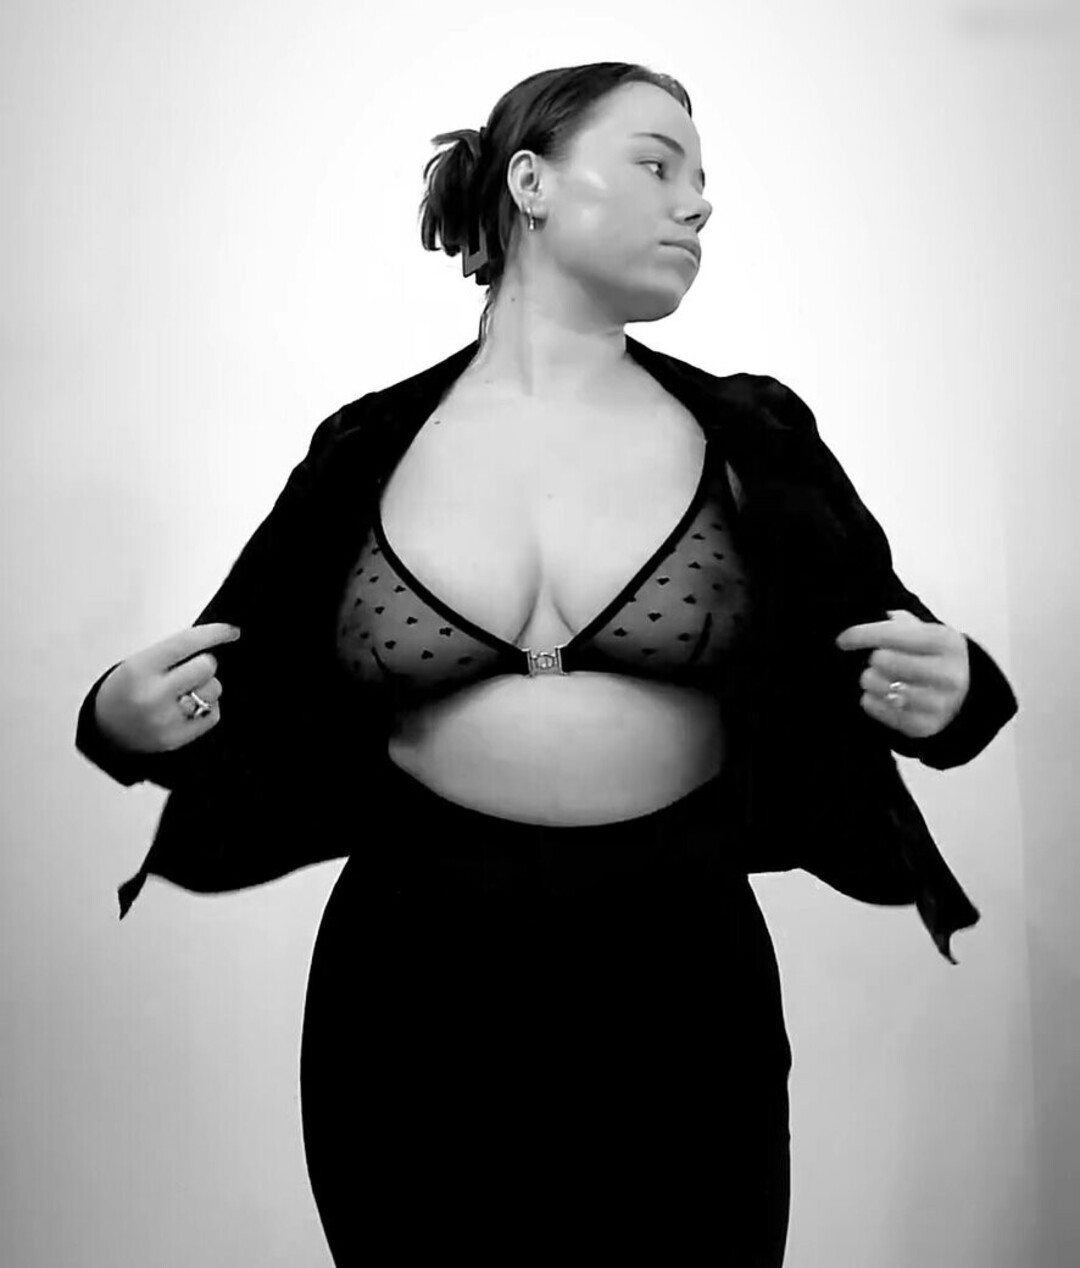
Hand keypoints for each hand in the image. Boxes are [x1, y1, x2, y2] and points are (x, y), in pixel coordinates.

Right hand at [93, 623, 240, 753]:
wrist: (105, 729)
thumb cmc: (125, 690)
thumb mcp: (139, 662)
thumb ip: (172, 652)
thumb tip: (213, 641)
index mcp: (140, 668)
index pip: (187, 642)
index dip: (215, 633)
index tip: (232, 631)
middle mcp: (153, 695)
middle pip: (206, 666)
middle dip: (204, 663)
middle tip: (189, 670)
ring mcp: (165, 719)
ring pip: (213, 690)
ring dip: (206, 687)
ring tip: (184, 692)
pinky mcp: (176, 738)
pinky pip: (213, 714)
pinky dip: (207, 708)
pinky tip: (188, 708)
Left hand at [834, 609, 969, 737]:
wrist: (964, 696)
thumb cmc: (935, 658)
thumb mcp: (927, 632)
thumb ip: (901, 623)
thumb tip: (880, 617)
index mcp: (947, 643)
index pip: (893, 634)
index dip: (862, 635)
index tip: (842, 639)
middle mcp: (948, 674)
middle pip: (883, 660)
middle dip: (873, 659)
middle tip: (877, 661)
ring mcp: (938, 703)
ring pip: (879, 686)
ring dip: (870, 680)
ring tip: (877, 678)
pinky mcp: (924, 726)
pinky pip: (877, 709)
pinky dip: (871, 700)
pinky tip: (881, 695)